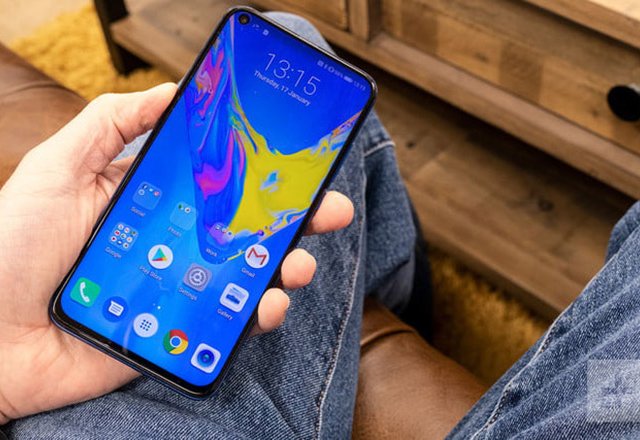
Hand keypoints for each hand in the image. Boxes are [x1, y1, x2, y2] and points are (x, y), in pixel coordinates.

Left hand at [0, 84, 353, 422]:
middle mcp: (175, 242)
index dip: (261, 171)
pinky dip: (258, 314)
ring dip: (287, 266)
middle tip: (331, 210)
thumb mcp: (56, 168)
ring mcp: (180, 287)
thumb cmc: (9, 248)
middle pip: (247, 227)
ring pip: (249, 275)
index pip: (219, 181)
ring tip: (297, 264)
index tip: (298, 160)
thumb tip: (172, 91)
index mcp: (153, 201)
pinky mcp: (178, 330)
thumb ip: (111, 124)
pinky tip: (266, 305)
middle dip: (296, 218)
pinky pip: (229, 323)